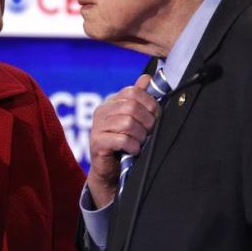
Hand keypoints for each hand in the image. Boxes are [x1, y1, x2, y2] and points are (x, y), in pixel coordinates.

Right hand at [87, 74, 158, 206]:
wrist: (110, 172)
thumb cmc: (125, 144)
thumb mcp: (134, 119)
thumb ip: (139, 99)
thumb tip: (147, 78)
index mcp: (111, 102)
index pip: (133, 91)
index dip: (149, 103)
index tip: (154, 117)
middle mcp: (101, 111)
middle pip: (131, 106)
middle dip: (147, 121)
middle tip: (148, 133)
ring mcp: (97, 126)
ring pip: (127, 123)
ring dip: (140, 135)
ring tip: (140, 143)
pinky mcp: (97, 143)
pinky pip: (121, 139)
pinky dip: (133, 146)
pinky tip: (133, 151)